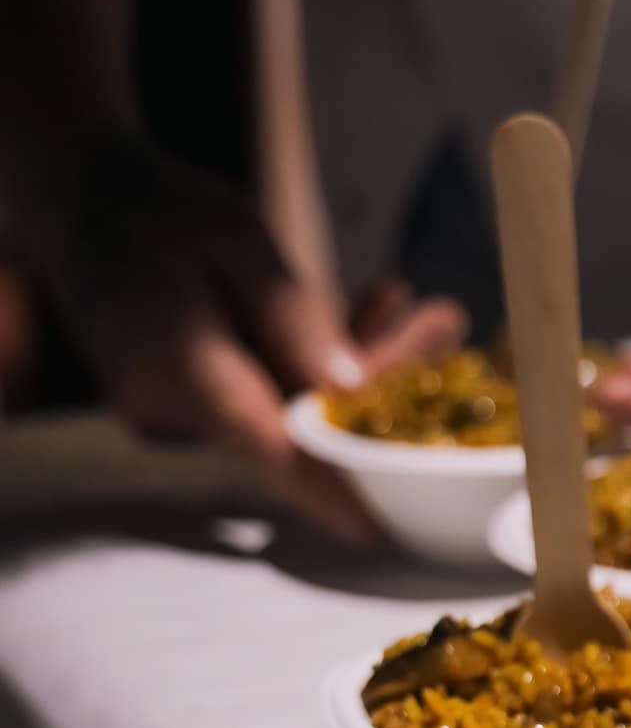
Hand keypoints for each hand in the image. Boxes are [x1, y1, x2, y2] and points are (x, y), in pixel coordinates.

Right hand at [51, 138, 465, 538]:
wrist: (85, 200)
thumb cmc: (157, 211)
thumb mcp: (236, 239)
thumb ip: (293, 316)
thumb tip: (352, 388)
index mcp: (181, 372)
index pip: (268, 451)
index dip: (329, 492)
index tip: (378, 526)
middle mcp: (179, 410)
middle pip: (300, 426)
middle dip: (386, 389)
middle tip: (448, 326)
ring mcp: (187, 413)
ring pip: (295, 407)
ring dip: (366, 366)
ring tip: (430, 312)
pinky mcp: (201, 403)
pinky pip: (275, 392)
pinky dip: (323, 359)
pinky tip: (380, 306)